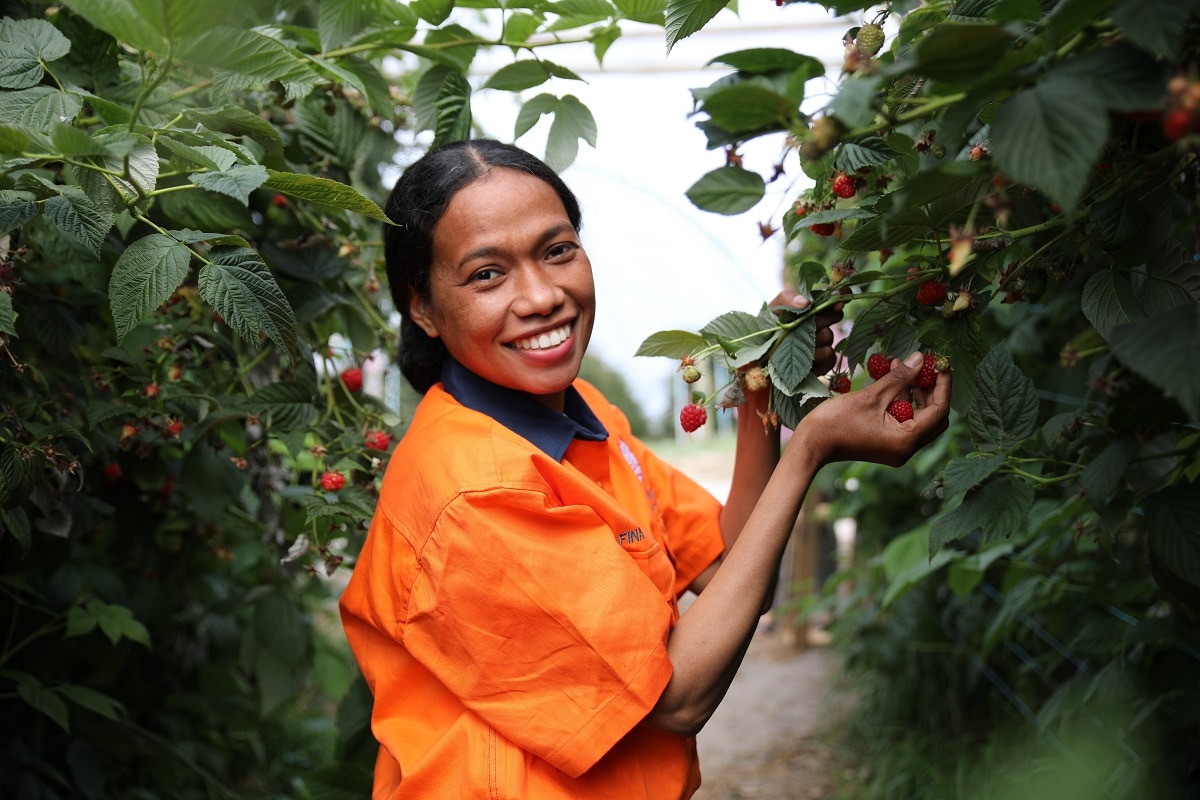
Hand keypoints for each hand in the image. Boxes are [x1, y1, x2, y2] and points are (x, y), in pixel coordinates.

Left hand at [768, 289, 843, 376]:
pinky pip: (830, 356)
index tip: (838, 302)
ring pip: (829, 336)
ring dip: (812, 339)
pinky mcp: (824, 362)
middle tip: (804, 324)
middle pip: (834, 316)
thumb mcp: (773, 309)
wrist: (762, 357)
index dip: (840, 297)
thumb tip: (806, 303)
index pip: (834, 298)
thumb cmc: (767, 329)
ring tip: (795, 344)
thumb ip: (787, 299)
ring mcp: (824, 343)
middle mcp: (821, 324)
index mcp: (812, 308)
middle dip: (819, 319)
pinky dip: (818, 356)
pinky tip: (806, 359)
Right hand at [795, 351, 951, 466]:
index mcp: (906, 440)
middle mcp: (906, 448)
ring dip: (915, 393)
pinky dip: (903, 401)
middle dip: (932, 389)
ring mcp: (896, 447)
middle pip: (933, 416)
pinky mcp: (886, 443)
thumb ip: (899, 377)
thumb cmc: (837, 421)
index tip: (942, 364)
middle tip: (927, 366)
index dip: (943, 385)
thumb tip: (921, 358)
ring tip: (905, 367)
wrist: (811, 443)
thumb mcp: (871, 395)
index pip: (939, 411)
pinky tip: (894, 380)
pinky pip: (904, 420)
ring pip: (919, 417)